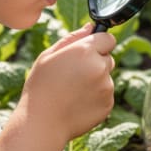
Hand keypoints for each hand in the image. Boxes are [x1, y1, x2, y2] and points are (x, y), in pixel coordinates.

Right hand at [20, 23, 115, 140]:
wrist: (42, 123)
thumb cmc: (41, 87)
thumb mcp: (48, 56)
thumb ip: (72, 38)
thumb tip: (91, 27)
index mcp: (86, 51)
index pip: (108, 38)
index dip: (97, 44)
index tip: (86, 52)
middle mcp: (100, 67)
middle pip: (108, 57)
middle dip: (96, 62)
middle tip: (74, 75)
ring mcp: (107, 87)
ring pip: (107, 77)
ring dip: (96, 80)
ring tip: (73, 91)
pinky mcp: (109, 104)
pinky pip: (106, 94)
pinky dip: (96, 97)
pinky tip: (78, 102)